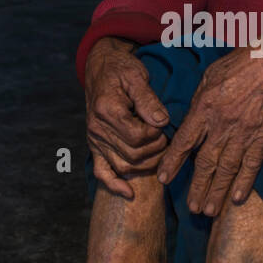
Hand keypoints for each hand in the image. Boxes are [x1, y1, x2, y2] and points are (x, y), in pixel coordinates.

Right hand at [84, 37, 169, 198]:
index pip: (137, 136)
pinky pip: (101, 171)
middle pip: (133, 154)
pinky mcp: (95, 146)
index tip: (164, 126)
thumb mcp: (136, 76)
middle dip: (156, 150)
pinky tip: (129, 193)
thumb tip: (161, 122)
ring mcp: (95, 140)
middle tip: (166, 139)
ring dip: (145, 165)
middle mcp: (97, 128)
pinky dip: (114, 184)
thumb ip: (148, 100)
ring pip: (123, 165)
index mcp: (107, 110)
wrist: (101, 68)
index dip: (156, 136)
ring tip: (159, 152)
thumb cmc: (121, 70)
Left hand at [156, 28, 262, 217]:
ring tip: (209, 211)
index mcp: (205, 106)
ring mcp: (245, 132)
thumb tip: (190, 118)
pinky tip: (237, 199)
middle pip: (205, 162)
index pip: (184, 141)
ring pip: (227, 169)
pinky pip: (252, 165)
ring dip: (217, 192)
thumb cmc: (245, 60)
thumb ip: (199, 98)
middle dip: (196, 187)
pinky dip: (245, 183)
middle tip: (191, 208)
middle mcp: (222, 124)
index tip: (164, 179)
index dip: (173, 162)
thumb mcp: (212, 73)